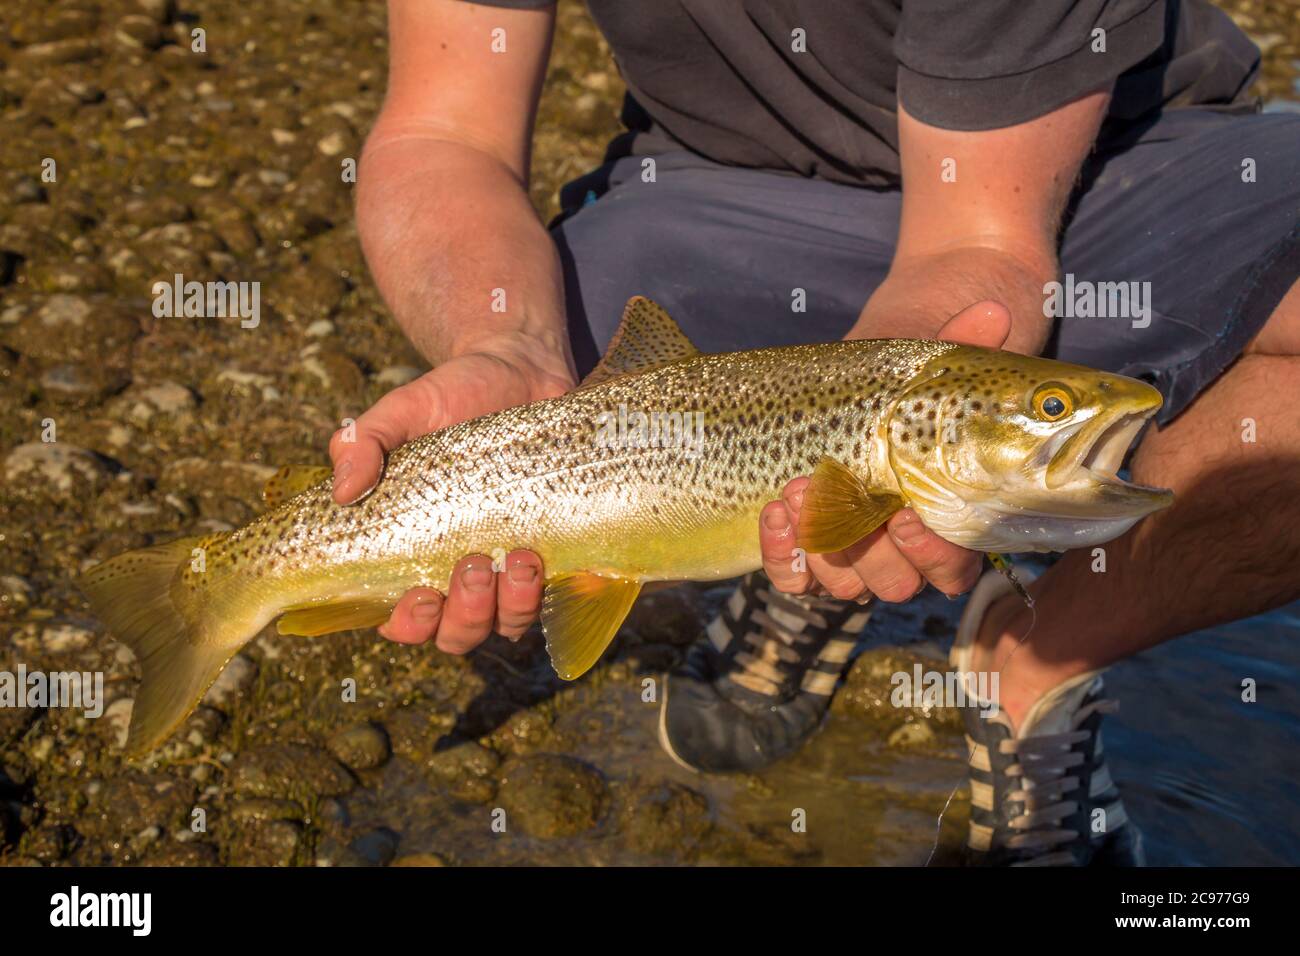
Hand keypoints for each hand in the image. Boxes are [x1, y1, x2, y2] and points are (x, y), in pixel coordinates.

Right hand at [329, 339, 573, 650]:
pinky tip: (549, 560)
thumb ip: (364, 443)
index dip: (408, 624)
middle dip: (464, 616)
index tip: (421, 595)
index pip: (402, 618)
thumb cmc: (452, 396)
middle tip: (472, 566)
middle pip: (457, 633)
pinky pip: (556, 597)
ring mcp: (508, 567)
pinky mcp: (555, 551)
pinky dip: (553, 592)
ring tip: (520, 558)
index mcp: (415, 551)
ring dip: (512, 606)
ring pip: (507, 624)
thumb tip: (342, 492)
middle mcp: (459, 571)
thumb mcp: (403, 411)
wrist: (520, 368)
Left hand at [756, 300, 1011, 603]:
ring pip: (843, 585)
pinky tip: (775, 512)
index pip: (952, 570)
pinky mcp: (808, 550)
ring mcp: (853, 556)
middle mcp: (902, 553)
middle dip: (866, 548)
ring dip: (820, 546)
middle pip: (893, 583)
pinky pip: (794, 577)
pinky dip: (783, 555)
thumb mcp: (937, 365)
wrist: (858, 393)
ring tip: (798, 489)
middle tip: (842, 491)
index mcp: (949, 524)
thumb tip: (992, 315)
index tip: (905, 514)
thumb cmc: (911, 388)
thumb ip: (965, 346)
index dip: (932, 553)